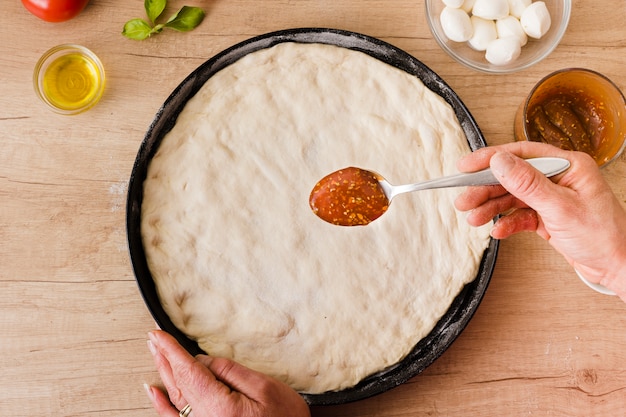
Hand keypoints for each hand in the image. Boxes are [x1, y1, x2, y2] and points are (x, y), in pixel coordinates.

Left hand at [144, 330, 310, 416]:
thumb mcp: (264, 387)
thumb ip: (230, 371)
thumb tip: (202, 361)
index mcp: (218, 406)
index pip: (188, 370)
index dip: (171, 350)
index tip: (158, 334)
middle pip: (177, 383)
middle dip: (163, 357)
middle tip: (153, 338)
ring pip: (174, 397)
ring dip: (163, 373)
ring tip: (155, 353)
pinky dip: (162, 404)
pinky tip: (154, 391)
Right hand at [454, 141, 625, 300]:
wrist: (618, 267)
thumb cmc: (604, 237)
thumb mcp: (560, 207)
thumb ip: (527, 183)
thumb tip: (499, 161)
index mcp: (568, 166)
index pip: (522, 154)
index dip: (490, 158)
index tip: (465, 166)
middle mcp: (559, 178)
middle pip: (512, 177)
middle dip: (485, 189)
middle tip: (463, 199)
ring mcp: (553, 198)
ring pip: (512, 197)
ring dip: (491, 207)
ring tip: (473, 218)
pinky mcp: (548, 217)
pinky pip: (520, 215)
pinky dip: (507, 223)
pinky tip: (498, 230)